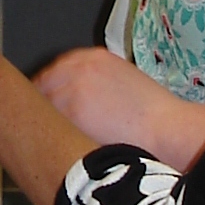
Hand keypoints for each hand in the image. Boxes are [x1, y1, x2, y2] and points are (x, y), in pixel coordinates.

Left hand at [33, 47, 204, 168]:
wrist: (166, 129)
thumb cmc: (155, 116)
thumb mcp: (125, 84)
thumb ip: (98, 85)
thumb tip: (81, 102)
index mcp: (94, 57)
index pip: (56, 70)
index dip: (51, 91)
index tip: (49, 105)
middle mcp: (78, 66)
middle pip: (42, 83)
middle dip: (43, 105)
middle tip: (46, 127)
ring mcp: (69, 86)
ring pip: (39, 103)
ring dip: (42, 121)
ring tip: (51, 141)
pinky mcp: (67, 109)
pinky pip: (42, 121)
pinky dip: (44, 133)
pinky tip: (53, 146)